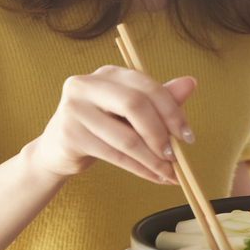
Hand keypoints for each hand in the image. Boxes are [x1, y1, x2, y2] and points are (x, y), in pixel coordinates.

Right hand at [24, 66, 196, 184]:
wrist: (59, 149)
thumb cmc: (103, 125)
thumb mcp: (132, 110)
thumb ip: (160, 98)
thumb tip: (191, 83)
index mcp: (108, 73)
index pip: (147, 87)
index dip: (172, 111)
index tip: (188, 136)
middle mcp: (87, 85)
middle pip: (135, 105)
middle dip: (161, 134)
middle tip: (176, 155)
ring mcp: (74, 109)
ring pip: (125, 136)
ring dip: (153, 159)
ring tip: (170, 172)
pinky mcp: (69, 135)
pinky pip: (114, 154)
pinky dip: (139, 168)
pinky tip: (154, 176)